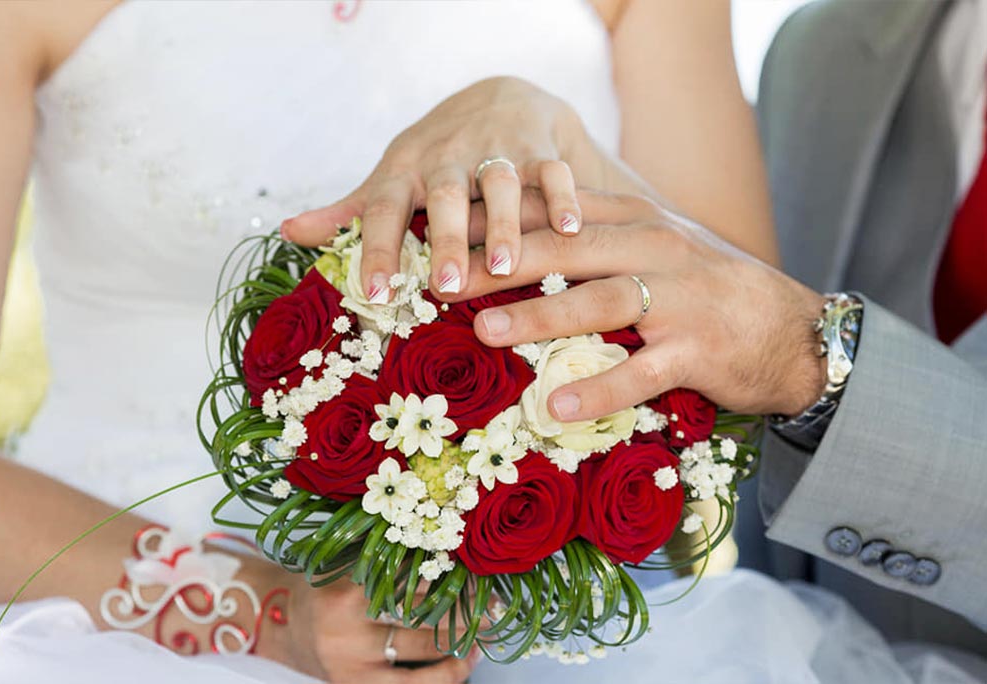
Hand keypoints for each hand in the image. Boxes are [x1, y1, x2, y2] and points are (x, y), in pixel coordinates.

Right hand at [254, 567, 477, 683]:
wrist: (276, 625)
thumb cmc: (320, 587)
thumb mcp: (345, 561)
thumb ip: (387, 555)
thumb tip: (449, 548)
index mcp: (348, 583)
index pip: (413, 574)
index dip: (450, 570)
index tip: (476, 567)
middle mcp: (349, 622)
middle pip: (423, 609)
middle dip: (464, 602)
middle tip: (492, 596)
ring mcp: (354, 659)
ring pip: (425, 646)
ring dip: (462, 635)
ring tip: (486, 624)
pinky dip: (448, 673)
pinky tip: (467, 659)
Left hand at [280, 77, 646, 300]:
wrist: (500, 98)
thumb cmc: (437, 156)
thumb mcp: (392, 177)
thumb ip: (348, 211)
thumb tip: (288, 231)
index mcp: (406, 170)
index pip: (383, 209)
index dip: (377, 249)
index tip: (375, 293)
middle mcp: (448, 157)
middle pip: (443, 196)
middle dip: (445, 238)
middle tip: (447, 284)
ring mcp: (495, 149)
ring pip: (499, 183)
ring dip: (502, 223)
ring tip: (506, 265)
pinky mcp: (539, 148)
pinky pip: (552, 170)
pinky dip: (561, 197)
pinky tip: (568, 228)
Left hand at [452, 191, 826, 418]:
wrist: (794, 331)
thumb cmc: (709, 289)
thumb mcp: (655, 246)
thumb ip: (598, 236)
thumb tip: (522, 238)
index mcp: (638, 219)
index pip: (558, 211)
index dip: (500, 219)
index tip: (446, 231)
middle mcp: (656, 248)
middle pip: (567, 250)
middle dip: (501, 264)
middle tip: (445, 280)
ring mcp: (679, 299)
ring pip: (600, 302)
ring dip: (541, 319)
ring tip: (487, 332)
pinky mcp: (697, 350)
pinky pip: (641, 372)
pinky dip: (598, 389)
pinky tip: (555, 407)